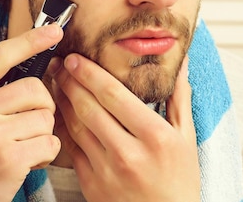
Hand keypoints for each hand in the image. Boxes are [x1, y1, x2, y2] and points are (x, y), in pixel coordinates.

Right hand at [0, 24, 62, 201]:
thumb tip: (34, 61)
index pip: (0, 55)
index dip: (30, 40)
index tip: (54, 30)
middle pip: (35, 88)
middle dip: (43, 105)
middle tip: (29, 123)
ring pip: (46, 117)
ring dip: (43, 134)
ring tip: (22, 146)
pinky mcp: (8, 160)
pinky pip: (50, 143)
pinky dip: (46, 154)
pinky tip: (26, 162)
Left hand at [52, 54, 199, 201]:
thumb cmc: (179, 181)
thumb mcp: (186, 139)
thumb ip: (179, 97)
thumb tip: (180, 62)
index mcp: (155, 137)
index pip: (114, 95)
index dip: (90, 73)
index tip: (76, 58)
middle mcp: (129, 153)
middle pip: (89, 107)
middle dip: (70, 81)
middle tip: (59, 63)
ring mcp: (107, 171)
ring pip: (75, 126)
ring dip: (62, 100)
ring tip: (56, 81)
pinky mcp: (91, 184)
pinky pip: (71, 148)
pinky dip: (62, 126)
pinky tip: (59, 111)